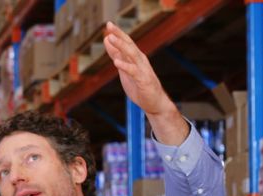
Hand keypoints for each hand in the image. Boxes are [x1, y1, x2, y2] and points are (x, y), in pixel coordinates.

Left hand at [104, 21, 188, 143]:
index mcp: (136, 57)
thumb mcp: (124, 69)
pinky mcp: (143, 80)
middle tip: (109, 25)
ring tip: (111, 38)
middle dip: (119, 35)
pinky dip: (125, 66)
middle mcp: (141, 61)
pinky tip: (116, 62)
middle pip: (129, 45)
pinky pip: (133, 71)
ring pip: (132, 55)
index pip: (127, 42)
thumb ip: (116, 55)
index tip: (108, 24)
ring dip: (121, 46)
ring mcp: (143, 70)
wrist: (154, 103)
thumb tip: (107, 40)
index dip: (118, 33)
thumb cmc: (139, 86)